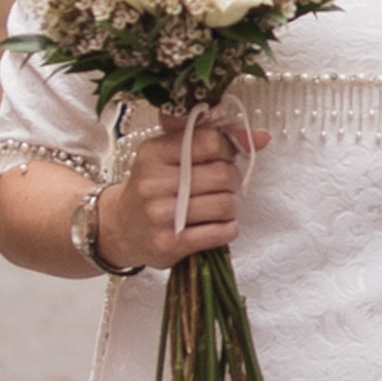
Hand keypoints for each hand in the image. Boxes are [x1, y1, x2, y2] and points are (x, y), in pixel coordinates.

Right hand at [94, 110, 248, 267]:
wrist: (119, 227)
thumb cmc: (153, 187)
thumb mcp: (170, 154)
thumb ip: (212, 140)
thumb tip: (262, 137)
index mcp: (154, 152)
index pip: (211, 141)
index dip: (226, 150)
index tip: (221, 159)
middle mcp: (154, 181)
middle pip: (223, 174)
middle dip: (233, 182)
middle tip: (224, 187)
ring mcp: (160, 214)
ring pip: (226, 204)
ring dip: (232, 207)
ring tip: (220, 207)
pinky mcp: (169, 243)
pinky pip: (220, 232)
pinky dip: (228, 229)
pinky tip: (217, 226)